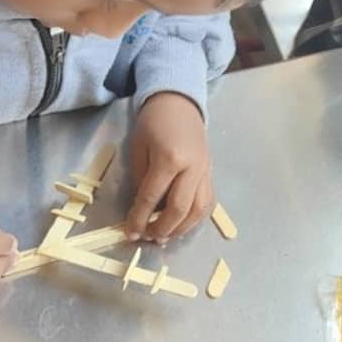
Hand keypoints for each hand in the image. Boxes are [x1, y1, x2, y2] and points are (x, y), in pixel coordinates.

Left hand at [125, 92, 212, 242]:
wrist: (179, 103)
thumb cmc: (154, 122)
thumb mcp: (138, 148)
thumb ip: (142, 180)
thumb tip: (143, 208)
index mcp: (170, 158)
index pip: (153, 197)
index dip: (140, 218)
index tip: (130, 233)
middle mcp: (192, 168)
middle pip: (179, 209)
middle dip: (162, 228)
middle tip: (148, 238)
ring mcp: (205, 171)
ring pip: (198, 210)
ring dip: (182, 228)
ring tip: (165, 236)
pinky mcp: (210, 173)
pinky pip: (207, 202)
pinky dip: (195, 218)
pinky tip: (182, 224)